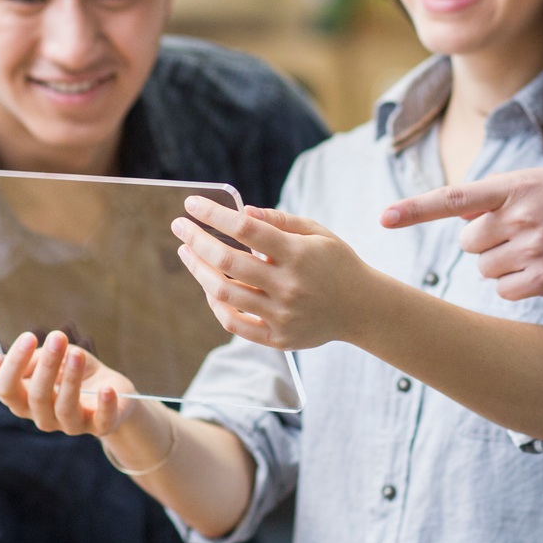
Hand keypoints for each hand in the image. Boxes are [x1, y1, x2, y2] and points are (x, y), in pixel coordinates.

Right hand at [0, 330, 145, 438]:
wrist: (108, 388)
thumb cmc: (71, 371)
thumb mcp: (45, 361)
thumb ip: (20, 363)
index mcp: (24, 401)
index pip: (7, 390)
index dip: (13, 365)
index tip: (29, 336)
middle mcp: (44, 418)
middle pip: (37, 397)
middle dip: (46, 366)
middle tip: (58, 337)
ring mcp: (71, 425)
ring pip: (65, 408)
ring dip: (71, 379)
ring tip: (77, 353)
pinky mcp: (100, 426)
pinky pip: (101, 422)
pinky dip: (104, 406)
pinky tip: (106, 389)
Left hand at [171, 197, 381, 350]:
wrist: (363, 309)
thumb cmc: (336, 263)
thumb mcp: (318, 233)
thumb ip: (280, 221)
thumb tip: (242, 211)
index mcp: (299, 254)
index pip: (245, 229)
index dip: (214, 215)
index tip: (192, 204)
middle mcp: (288, 286)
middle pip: (227, 262)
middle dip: (196, 240)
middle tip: (179, 226)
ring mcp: (282, 315)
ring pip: (224, 294)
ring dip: (199, 271)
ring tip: (187, 253)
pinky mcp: (278, 338)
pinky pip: (234, 323)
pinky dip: (216, 304)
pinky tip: (207, 286)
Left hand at [380, 168, 542, 299]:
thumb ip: (503, 195)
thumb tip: (465, 223)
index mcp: (517, 185)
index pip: (454, 198)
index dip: (415, 209)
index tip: (383, 218)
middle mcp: (520, 216)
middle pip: (468, 242)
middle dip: (484, 241)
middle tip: (520, 233)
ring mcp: (533, 248)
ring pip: (484, 268)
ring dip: (500, 263)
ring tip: (538, 248)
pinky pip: (503, 290)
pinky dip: (515, 285)